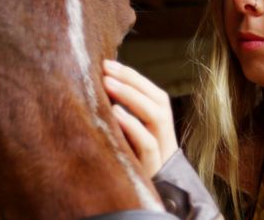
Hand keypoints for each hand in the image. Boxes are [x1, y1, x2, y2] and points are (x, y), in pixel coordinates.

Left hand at [103, 59, 177, 176]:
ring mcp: (161, 151)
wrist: (144, 201)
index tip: (108, 63)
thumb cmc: (131, 166)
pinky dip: (132, 125)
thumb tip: (98, 89)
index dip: (133, 76)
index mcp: (160, 126)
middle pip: (158, 99)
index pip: (153, 93)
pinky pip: (147, 142)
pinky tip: (115, 113)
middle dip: (132, 80)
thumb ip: (121, 118)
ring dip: (132, 96)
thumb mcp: (128, 140)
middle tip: (105, 67)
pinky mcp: (152, 167)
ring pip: (157, 116)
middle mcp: (164, 135)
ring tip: (108, 83)